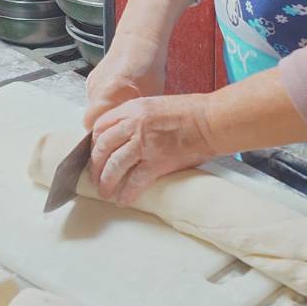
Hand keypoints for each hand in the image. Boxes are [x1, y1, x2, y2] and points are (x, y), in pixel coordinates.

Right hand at [82, 29, 168, 128]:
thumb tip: (132, 135)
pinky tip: (119, 99)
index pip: (92, 127)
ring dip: (104, 114)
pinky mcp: (93, 77)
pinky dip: (104, 102)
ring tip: (122, 114)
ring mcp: (92, 83)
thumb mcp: (147, 97)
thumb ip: (132, 118)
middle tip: (118, 131)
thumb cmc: (148, 67)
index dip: (101, 137)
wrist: (139, 41)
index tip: (112, 142)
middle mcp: (94, 90)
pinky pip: (95, 96)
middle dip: (102, 127)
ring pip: (93, 108)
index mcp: (106, 96)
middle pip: (90, 119)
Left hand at [88, 93, 215, 206]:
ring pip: (114, 165)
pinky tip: (123, 199)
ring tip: (105, 192)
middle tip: (95, 177)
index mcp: (132, 109)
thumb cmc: (190, 112)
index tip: (95, 154)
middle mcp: (133, 124)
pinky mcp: (158, 161)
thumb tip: (126, 135)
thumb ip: (137, 118)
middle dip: (95, 166)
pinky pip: (136, 180)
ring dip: (107, 181)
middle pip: (103, 147)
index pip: (101, 126)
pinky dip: (127, 192)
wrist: (211, 121)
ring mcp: (144, 143)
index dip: (94, 143)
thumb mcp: (154, 106)